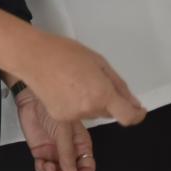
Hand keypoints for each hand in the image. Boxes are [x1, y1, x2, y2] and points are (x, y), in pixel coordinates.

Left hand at [14, 89, 95, 170]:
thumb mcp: (64, 130)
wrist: (30, 100)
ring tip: (49, 167)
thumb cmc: (50, 107)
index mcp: (81, 144)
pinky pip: (43, 168)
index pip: (87, 166)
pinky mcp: (41, 152)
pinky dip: (41, 170)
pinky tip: (41, 163)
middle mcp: (69, 151)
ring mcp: (55, 152)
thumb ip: (67, 152)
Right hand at [17, 31, 146, 128]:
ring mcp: (74, 115)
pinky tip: (64, 89)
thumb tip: (133, 102)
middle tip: (93, 81)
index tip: (137, 109)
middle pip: (108, 112)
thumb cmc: (64, 53)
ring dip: (90, 102)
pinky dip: (75, 105)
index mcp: (102, 94)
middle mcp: (89, 108)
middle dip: (107, 100)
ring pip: (92, 113)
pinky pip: (77, 114)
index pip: (128, 116)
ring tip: (75, 82)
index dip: (137, 114)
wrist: (32, 57)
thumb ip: (119, 85)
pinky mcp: (61, 117)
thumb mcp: (99, 62)